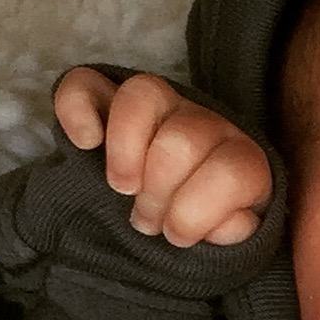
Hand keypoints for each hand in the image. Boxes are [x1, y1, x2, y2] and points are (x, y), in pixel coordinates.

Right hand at [53, 67, 271, 246]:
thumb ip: (233, 232)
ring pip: (143, 94)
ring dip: (125, 155)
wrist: (172, 211)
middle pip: (182, 140)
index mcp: (242, 158)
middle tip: (147, 220)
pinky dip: (77, 110)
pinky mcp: (109, 98)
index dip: (196, 212)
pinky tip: (86, 144)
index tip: (175, 236)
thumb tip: (223, 224)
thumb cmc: (202, 225)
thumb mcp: (226, 237)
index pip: (232, 172)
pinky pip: (87, 83)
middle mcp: (204, 121)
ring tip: (121, 190)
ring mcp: (159, 103)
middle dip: (158, 193)